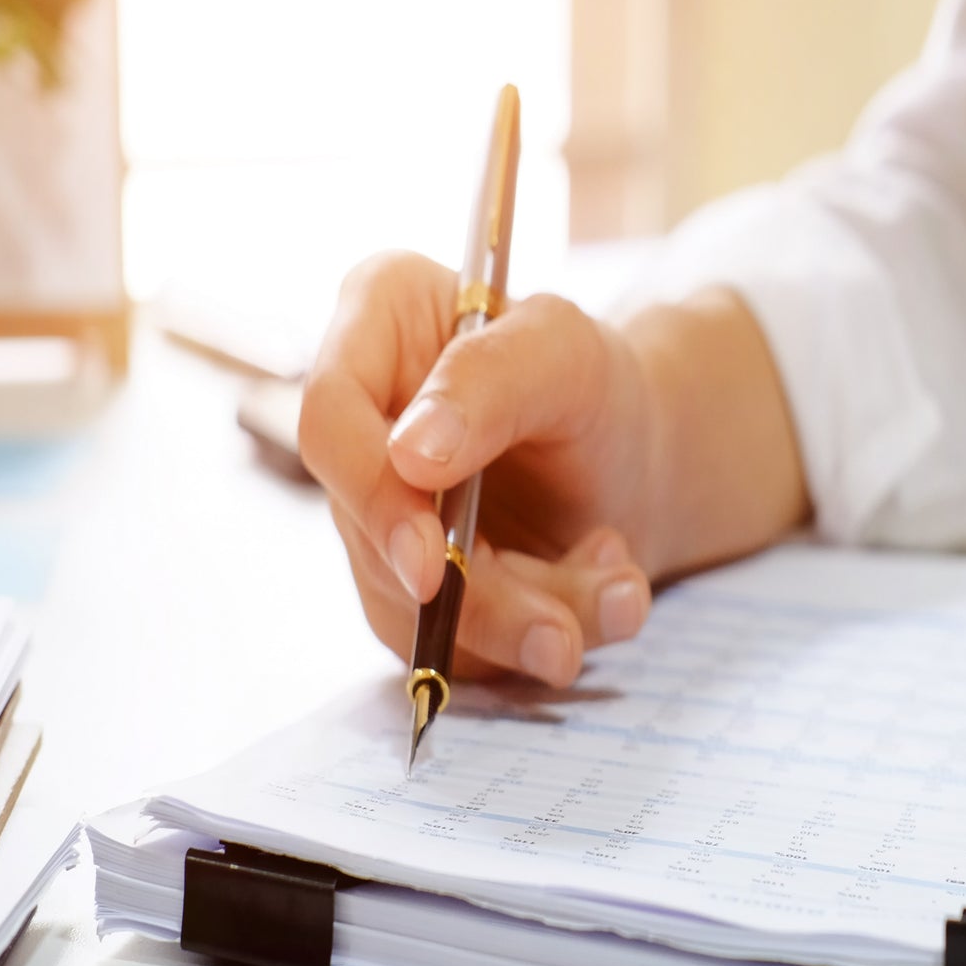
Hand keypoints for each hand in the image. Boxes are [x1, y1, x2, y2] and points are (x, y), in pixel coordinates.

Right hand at [299, 252, 657, 686]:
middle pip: (369, 532)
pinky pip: (448, 641)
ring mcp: (374, 511)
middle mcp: (357, 423)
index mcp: (376, 324)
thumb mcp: (568, 355)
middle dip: (479, 595)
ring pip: (411, 606)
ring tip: (620, 593)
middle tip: (563, 632)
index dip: (370, 497)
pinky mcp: (405, 585)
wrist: (636, 463)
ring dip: (524, 622)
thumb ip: (491, 381)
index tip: (432, 563)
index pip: (328, 417)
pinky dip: (531, 637)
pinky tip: (604, 591)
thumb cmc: (594, 386)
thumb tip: (408, 454)